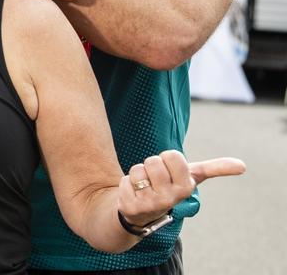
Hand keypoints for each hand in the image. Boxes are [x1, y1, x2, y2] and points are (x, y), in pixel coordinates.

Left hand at [118, 151, 245, 227]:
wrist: (141, 212)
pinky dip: (127, 184)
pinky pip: (125, 180)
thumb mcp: (190, 177)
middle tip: (154, 180)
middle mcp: (171, 198)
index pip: (172, 155)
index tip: (168, 170)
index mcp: (186, 187)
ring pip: (138, 169)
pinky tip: (134, 195)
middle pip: (154, 160)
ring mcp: (152, 203)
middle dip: (151, 165)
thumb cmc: (168, 188)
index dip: (167, 158)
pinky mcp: (133, 207)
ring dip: (138, 174)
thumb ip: (214, 169)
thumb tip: (243, 165)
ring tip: (144, 186)